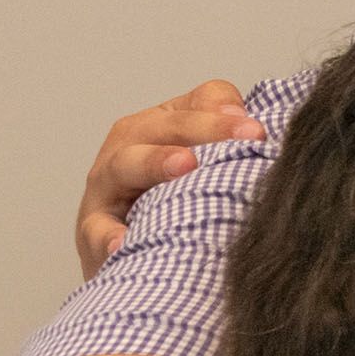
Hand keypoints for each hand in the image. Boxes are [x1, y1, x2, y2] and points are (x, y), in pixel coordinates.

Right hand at [77, 80, 266, 278]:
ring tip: (185, 164)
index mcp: (162, 125)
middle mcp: (130, 145)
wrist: (126, 254)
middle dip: (208, 128)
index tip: (259, 130)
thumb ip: (231, 146)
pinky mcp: (92, 231)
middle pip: (166, 126)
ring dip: (155, 161)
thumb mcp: (204, 166)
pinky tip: (123, 243)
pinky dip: (109, 235)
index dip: (228, 111)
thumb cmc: (171, 205)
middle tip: (248, 136)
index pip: (200, 102)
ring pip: (126, 163)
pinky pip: (98, 231)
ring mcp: (106, 187)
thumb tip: (262, 136)